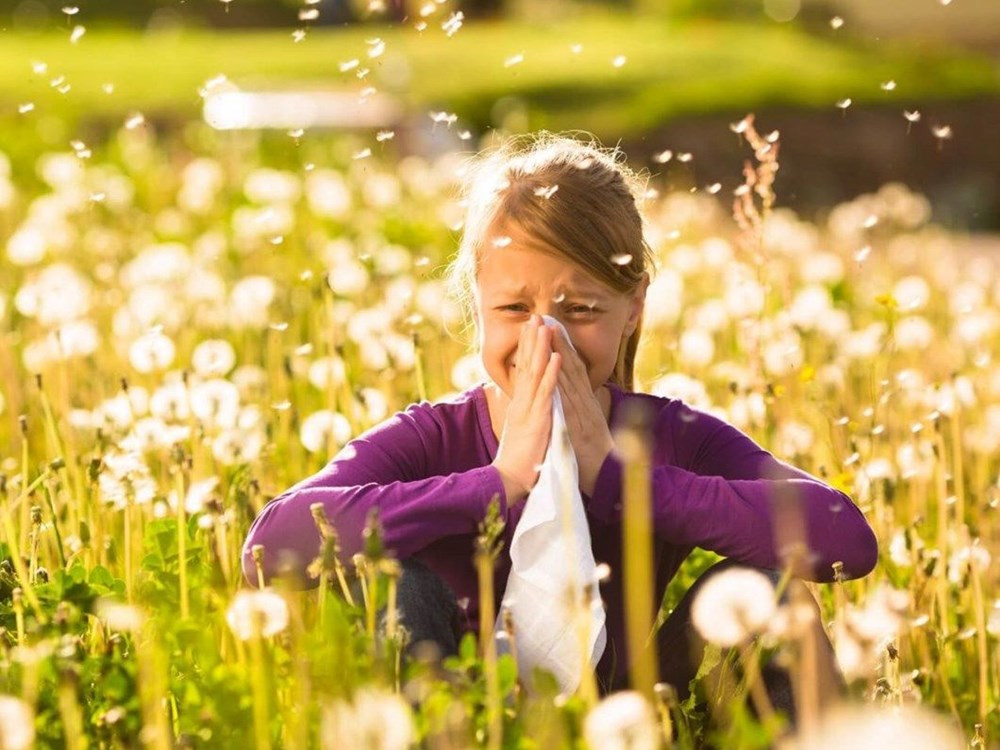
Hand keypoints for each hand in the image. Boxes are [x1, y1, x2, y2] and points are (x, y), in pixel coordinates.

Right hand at [491, 316, 562, 502]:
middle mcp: (522, 402)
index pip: (523, 370)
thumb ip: (524, 413)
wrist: (510, 479)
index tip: (531, 328)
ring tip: (545, 327)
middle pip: (527, 365)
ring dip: (541, 348)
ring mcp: (529, 409)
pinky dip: (552, 373)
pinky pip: (546, 393)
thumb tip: (527, 401)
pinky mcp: (538, 419)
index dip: (527, 348)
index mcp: (520, 404)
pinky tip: (556, 357)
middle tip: (535, 316)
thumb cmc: (519, 458)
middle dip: (531, 340)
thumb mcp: (522, 429)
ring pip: (535, 373)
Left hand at [550, 326, 614, 496]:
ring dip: (559, 354)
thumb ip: (579, 410)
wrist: (607, 479)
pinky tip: (555, 368)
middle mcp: (585, 403)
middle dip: (558, 341)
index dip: (562, 347)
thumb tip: (571, 396)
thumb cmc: (593, 456)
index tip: (550, 326)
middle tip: (546, 317)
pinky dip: (563, 384)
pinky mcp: (579, 426)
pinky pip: (569, 402)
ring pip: (570, 378)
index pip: (572, 369)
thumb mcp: (585, 427)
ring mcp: (583, 412)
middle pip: (571, 367)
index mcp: (585, 403)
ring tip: (548, 332)